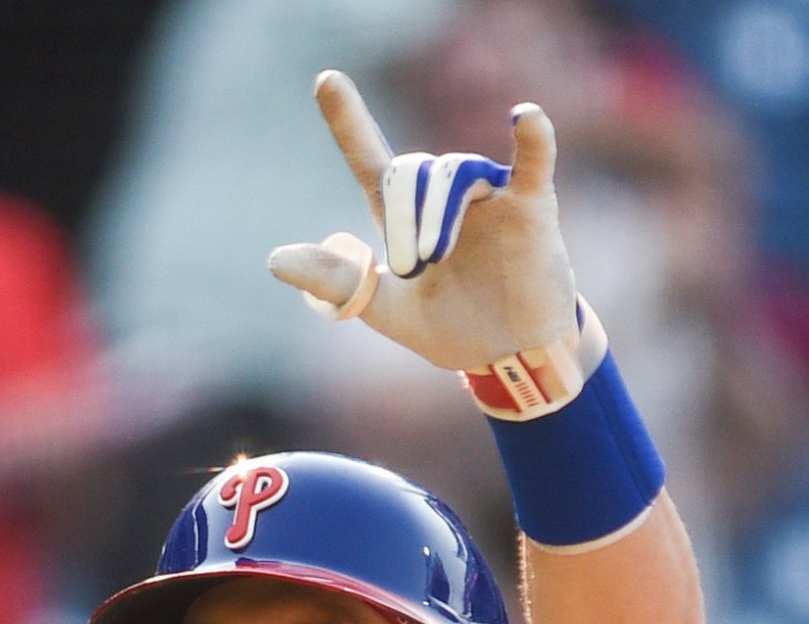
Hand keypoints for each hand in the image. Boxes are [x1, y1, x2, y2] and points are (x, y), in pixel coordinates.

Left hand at [266, 72, 581, 374]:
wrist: (509, 359)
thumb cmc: (451, 327)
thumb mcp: (384, 310)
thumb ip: (336, 282)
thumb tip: (275, 259)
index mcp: (404, 215)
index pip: (369, 157)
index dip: (347, 120)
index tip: (326, 81)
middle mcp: (444, 194)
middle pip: (408, 173)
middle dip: (402, 220)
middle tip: (412, 268)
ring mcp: (490, 195)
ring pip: (452, 172)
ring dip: (437, 215)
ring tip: (436, 258)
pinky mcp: (532, 207)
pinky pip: (534, 161)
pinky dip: (533, 138)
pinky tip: (525, 118)